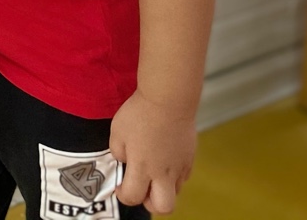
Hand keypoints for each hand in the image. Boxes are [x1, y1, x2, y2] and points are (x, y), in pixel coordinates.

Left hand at [110, 90, 196, 213]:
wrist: (168, 99)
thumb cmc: (140, 112)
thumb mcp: (117, 131)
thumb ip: (118, 151)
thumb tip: (124, 160)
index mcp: (142, 166)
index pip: (133, 196)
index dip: (123, 195)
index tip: (119, 186)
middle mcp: (163, 172)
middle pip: (163, 207)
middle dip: (150, 204)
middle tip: (140, 189)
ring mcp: (180, 166)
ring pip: (175, 193)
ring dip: (162, 189)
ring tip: (151, 173)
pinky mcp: (190, 158)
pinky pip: (183, 177)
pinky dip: (172, 176)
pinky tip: (163, 160)